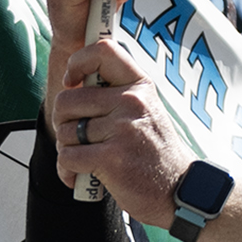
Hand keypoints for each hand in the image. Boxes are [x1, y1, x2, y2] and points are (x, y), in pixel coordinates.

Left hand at [46, 30, 190, 216]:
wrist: (179, 190)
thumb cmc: (155, 153)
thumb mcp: (145, 111)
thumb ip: (116, 94)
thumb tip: (73, 83)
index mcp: (140, 86)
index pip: (103, 50)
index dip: (77, 62)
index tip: (72, 81)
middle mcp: (132, 102)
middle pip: (67, 99)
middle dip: (62, 121)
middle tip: (76, 135)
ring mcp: (123, 130)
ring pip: (64, 131)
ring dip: (67, 149)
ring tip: (85, 158)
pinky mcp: (112, 158)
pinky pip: (68, 157)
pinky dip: (68, 170)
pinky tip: (81, 176)